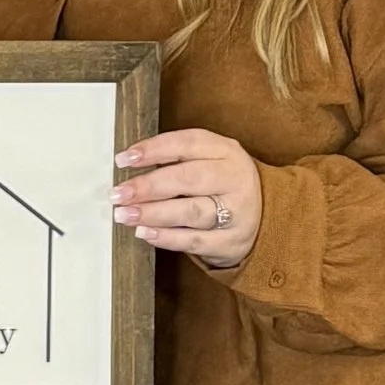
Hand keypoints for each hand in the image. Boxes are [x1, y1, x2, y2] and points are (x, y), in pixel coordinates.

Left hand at [114, 129, 262, 270]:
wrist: (266, 220)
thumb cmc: (222, 186)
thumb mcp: (210, 162)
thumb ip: (176, 160)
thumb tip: (129, 166)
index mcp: (226, 151)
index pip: (187, 143)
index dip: (153, 150)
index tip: (123, 159)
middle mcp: (234, 179)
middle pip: (188, 179)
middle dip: (148, 186)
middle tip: (119, 194)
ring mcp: (236, 212)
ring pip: (190, 211)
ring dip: (153, 213)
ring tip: (125, 215)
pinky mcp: (230, 241)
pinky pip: (194, 240)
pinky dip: (166, 237)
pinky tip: (144, 233)